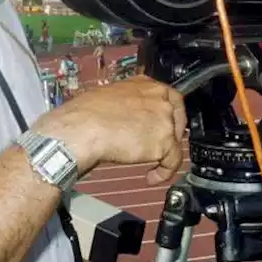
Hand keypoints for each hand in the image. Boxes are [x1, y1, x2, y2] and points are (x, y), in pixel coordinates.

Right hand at [32, 75, 186, 184]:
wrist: (84, 127)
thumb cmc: (85, 114)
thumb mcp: (111, 96)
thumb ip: (128, 104)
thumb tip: (127, 115)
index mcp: (145, 84)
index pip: (170, 98)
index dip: (169, 115)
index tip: (165, 126)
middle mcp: (159, 98)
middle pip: (177, 118)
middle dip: (169, 135)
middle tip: (158, 147)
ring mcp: (164, 119)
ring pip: (174, 141)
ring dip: (163, 154)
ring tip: (149, 165)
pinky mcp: (163, 141)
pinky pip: (172, 161)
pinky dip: (164, 172)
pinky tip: (152, 177)